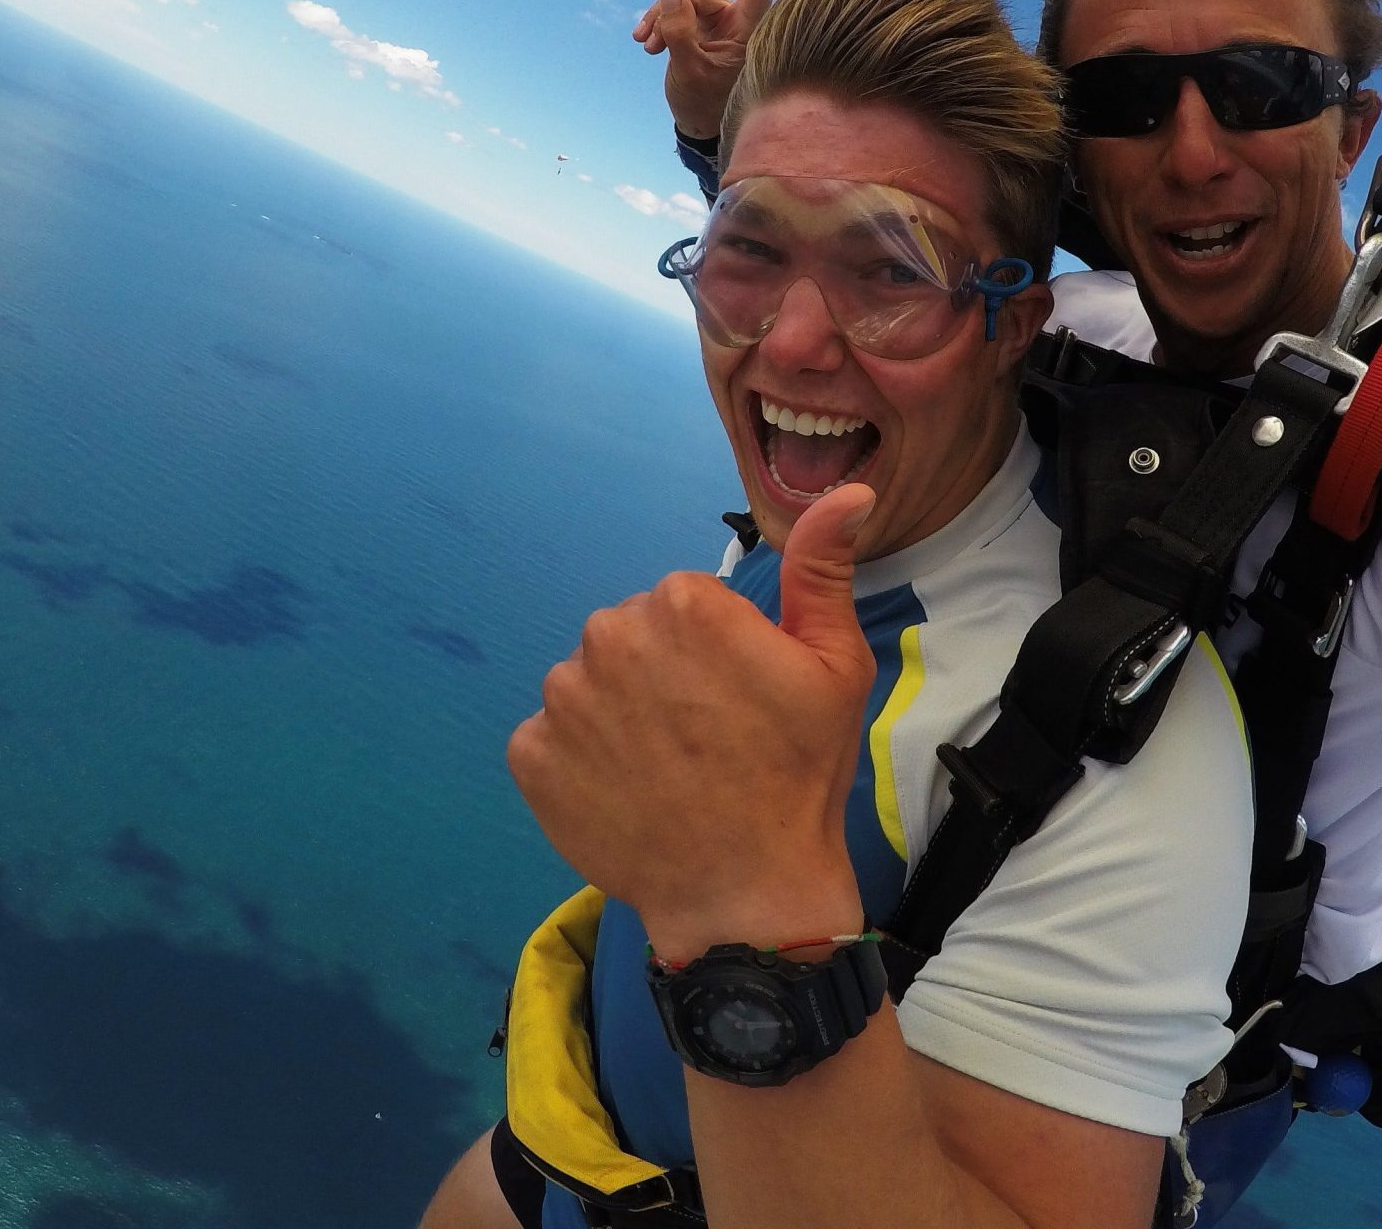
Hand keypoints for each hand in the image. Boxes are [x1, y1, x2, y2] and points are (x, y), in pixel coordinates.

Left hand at [509, 484, 875, 957]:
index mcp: (683, 603)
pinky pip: (551, 736)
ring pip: (590, 684)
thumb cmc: (799, 775)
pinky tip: (626, 791)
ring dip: (619, 715)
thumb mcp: (835, 665)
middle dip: (662, 674)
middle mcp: (610, 634)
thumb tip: (851, 490)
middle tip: (707, 736)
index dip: (716, 650)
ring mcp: (563, 699)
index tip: (739, 699)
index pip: (683, 604)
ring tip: (666, 768)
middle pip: (632, 635)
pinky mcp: (530, 755)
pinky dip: (579, 760)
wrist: (745, 891)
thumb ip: (825, 567)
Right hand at [632, 0, 800, 142]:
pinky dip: (655, 14)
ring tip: (649, 46)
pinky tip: (642, 38)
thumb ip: (680, 33)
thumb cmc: (704, 101)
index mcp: (745, 28)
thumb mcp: (689, 72)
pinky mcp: (693, 15)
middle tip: (656, 46)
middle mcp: (732, 15)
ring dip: (658, 15)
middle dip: (672, 9)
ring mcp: (712, 14)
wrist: (696, 115)